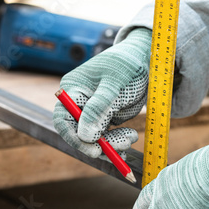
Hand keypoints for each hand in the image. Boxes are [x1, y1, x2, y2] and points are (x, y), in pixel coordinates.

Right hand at [53, 28, 151, 159]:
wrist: (145, 59)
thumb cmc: (127, 65)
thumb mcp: (114, 85)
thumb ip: (99, 109)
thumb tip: (84, 136)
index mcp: (73, 89)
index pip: (64, 119)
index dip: (75, 138)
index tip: (94, 149)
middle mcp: (80, 102)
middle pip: (80, 132)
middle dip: (99, 143)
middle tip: (120, 148)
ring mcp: (94, 111)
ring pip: (96, 137)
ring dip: (112, 143)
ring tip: (131, 137)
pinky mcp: (107, 116)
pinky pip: (108, 136)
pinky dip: (118, 140)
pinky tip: (131, 137)